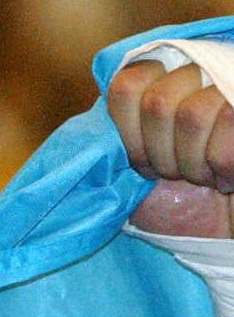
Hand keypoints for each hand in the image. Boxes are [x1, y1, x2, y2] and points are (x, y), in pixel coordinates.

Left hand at [109, 60, 233, 236]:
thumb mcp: (128, 174)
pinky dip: (220, 165)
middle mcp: (200, 78)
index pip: (128, 83)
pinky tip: (226, 179)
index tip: (143, 162)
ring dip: (191, 162)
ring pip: (193, 114)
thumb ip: (110, 138)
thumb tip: (95, 113)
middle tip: (177, 175)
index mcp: (164, 86)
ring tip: (202, 178)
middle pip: (157, 102)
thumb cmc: (175, 207)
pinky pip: (228, 124)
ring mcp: (230, 92)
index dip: (128, 131)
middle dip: (160, 154)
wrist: (216, 237)